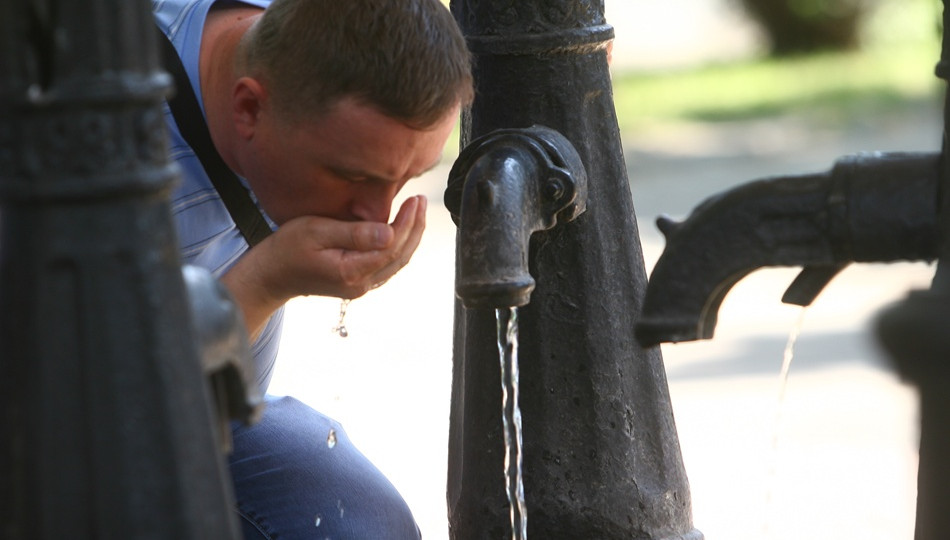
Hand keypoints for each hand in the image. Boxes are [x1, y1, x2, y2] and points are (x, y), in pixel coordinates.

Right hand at [221, 195, 426, 337]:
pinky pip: (387, 265)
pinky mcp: (358, 283)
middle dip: (415, 227)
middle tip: (422, 201)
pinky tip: (401, 229)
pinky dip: (399, 246)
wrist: (271, 276)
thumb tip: (389, 232)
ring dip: (410, 236)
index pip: (392, 245)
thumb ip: (354, 233)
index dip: (408, 222)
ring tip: (417, 211)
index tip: (415, 200)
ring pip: (397, 262)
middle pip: (400, 256)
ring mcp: (361, 287)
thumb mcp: (316, 231)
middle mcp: (361, 284)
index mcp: (352, 271)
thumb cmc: (287, 249)